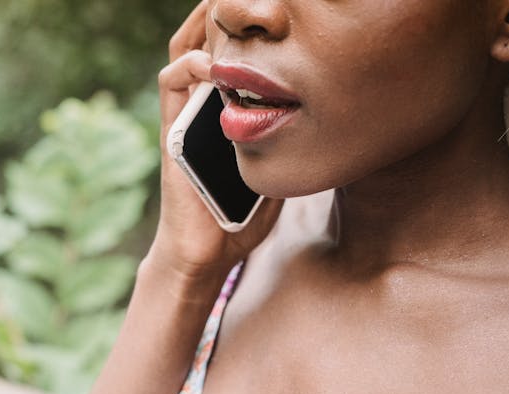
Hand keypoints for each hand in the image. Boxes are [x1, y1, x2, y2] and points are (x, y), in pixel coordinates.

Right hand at [151, 0, 284, 284]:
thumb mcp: (279, 167)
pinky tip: (213, 62)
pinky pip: (171, 82)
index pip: (233, 52)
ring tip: (223, 10)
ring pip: (183, 49)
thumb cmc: (241, 217)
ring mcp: (185, 115)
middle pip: (205, 39)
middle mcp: (202, 104)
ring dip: (202, 26)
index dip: (248, 29)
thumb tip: (337, 123)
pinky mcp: (171, 131)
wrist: (208, 253)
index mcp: (225, 108)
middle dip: (220, 13)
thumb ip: (292, 139)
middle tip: (246, 0)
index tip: (275, 14)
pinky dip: (189, 63)